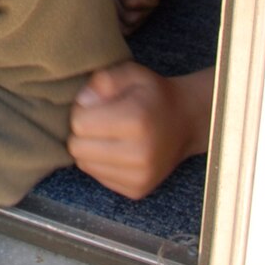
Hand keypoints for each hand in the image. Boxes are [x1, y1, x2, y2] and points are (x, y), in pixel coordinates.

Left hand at [69, 61, 212, 198]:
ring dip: (89, 148)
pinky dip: (100, 163)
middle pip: (78, 148)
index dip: (81, 110)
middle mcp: (139, 155)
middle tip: (98, 120)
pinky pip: (98, 177)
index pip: (79, 124)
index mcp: (136, 121)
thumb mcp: (131, 73)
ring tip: (108, 134)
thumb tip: (83, 102)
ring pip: (85, 165)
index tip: (95, 104)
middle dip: (81, 132)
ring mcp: (140, 177)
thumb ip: (104, 80)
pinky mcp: (137, 191)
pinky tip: (116, 149)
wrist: (185, 122)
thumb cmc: (153, 94)